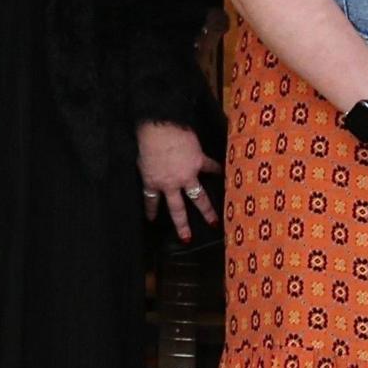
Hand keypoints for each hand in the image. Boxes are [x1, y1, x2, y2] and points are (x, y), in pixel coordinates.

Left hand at [137, 120, 217, 238]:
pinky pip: (211, 167)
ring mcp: (187, 175)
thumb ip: (148, 168)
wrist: (160, 129)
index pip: (151, 200)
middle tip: (187, 238)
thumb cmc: (146, 141)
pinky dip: (218, 170)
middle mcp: (171, 184)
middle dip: (182, 225)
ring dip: (207, 211)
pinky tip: (226, 175)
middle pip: (177, 209)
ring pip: (198, 198)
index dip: (152, 210)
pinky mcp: (199, 161)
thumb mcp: (141, 159)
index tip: (152, 220)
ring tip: (213, 222)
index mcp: (153, 182)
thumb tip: (151, 167)